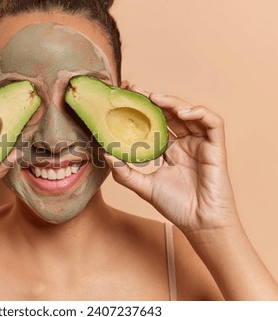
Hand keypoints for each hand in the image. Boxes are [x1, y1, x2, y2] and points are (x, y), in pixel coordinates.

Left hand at [104, 83, 239, 233]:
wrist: (198, 223)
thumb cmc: (175, 206)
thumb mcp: (143, 186)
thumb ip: (124, 171)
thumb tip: (104, 153)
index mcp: (169, 149)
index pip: (156, 122)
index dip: (144, 109)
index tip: (127, 97)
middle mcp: (185, 143)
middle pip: (170, 113)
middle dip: (154, 100)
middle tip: (136, 90)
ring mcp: (201, 143)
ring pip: (190, 113)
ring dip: (173, 102)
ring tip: (155, 98)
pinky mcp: (216, 147)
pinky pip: (213, 122)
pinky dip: (199, 113)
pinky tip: (181, 113)